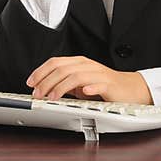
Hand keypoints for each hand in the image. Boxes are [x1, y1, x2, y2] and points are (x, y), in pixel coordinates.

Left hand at [26, 56, 152, 104]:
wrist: (131, 89)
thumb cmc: (105, 87)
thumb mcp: (80, 84)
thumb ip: (64, 84)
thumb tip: (43, 89)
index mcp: (79, 64)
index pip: (55, 62)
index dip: (41, 71)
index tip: (30, 82)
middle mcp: (87, 66)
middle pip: (62, 68)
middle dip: (46, 81)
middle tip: (38, 94)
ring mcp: (98, 74)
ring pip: (76, 75)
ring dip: (61, 86)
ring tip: (52, 97)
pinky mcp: (110, 85)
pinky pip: (99, 83)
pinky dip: (90, 87)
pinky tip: (83, 92)